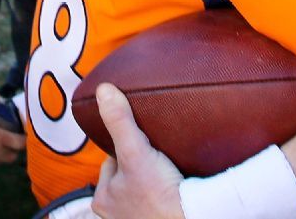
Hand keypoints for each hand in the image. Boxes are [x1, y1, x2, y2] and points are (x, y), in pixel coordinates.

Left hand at [91, 84, 184, 218]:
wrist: (192, 217)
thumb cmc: (160, 193)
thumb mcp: (136, 151)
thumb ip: (120, 121)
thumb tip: (103, 90)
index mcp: (102, 198)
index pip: (112, 162)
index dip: (127, 149)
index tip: (142, 143)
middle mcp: (115, 213)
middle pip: (127, 177)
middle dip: (140, 166)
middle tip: (158, 157)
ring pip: (141, 189)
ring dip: (152, 179)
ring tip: (168, 169)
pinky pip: (157, 201)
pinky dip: (165, 193)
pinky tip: (176, 184)